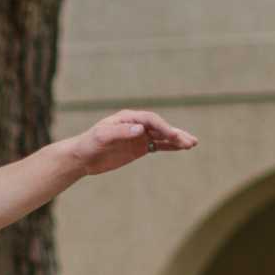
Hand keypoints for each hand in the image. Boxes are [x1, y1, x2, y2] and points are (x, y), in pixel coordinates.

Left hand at [63, 109, 195, 175]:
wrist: (82, 157)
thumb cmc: (89, 143)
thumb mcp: (102, 137)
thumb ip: (121, 132)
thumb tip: (141, 129)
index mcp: (128, 118)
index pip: (150, 120)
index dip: (162, 127)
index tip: (172, 136)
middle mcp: (136, 125)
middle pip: (160, 127)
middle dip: (175, 133)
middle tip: (189, 141)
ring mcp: (139, 136)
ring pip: (162, 136)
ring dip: (176, 140)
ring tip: (192, 144)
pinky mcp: (138, 148)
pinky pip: (157, 146)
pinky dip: (170, 147)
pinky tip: (181, 148)